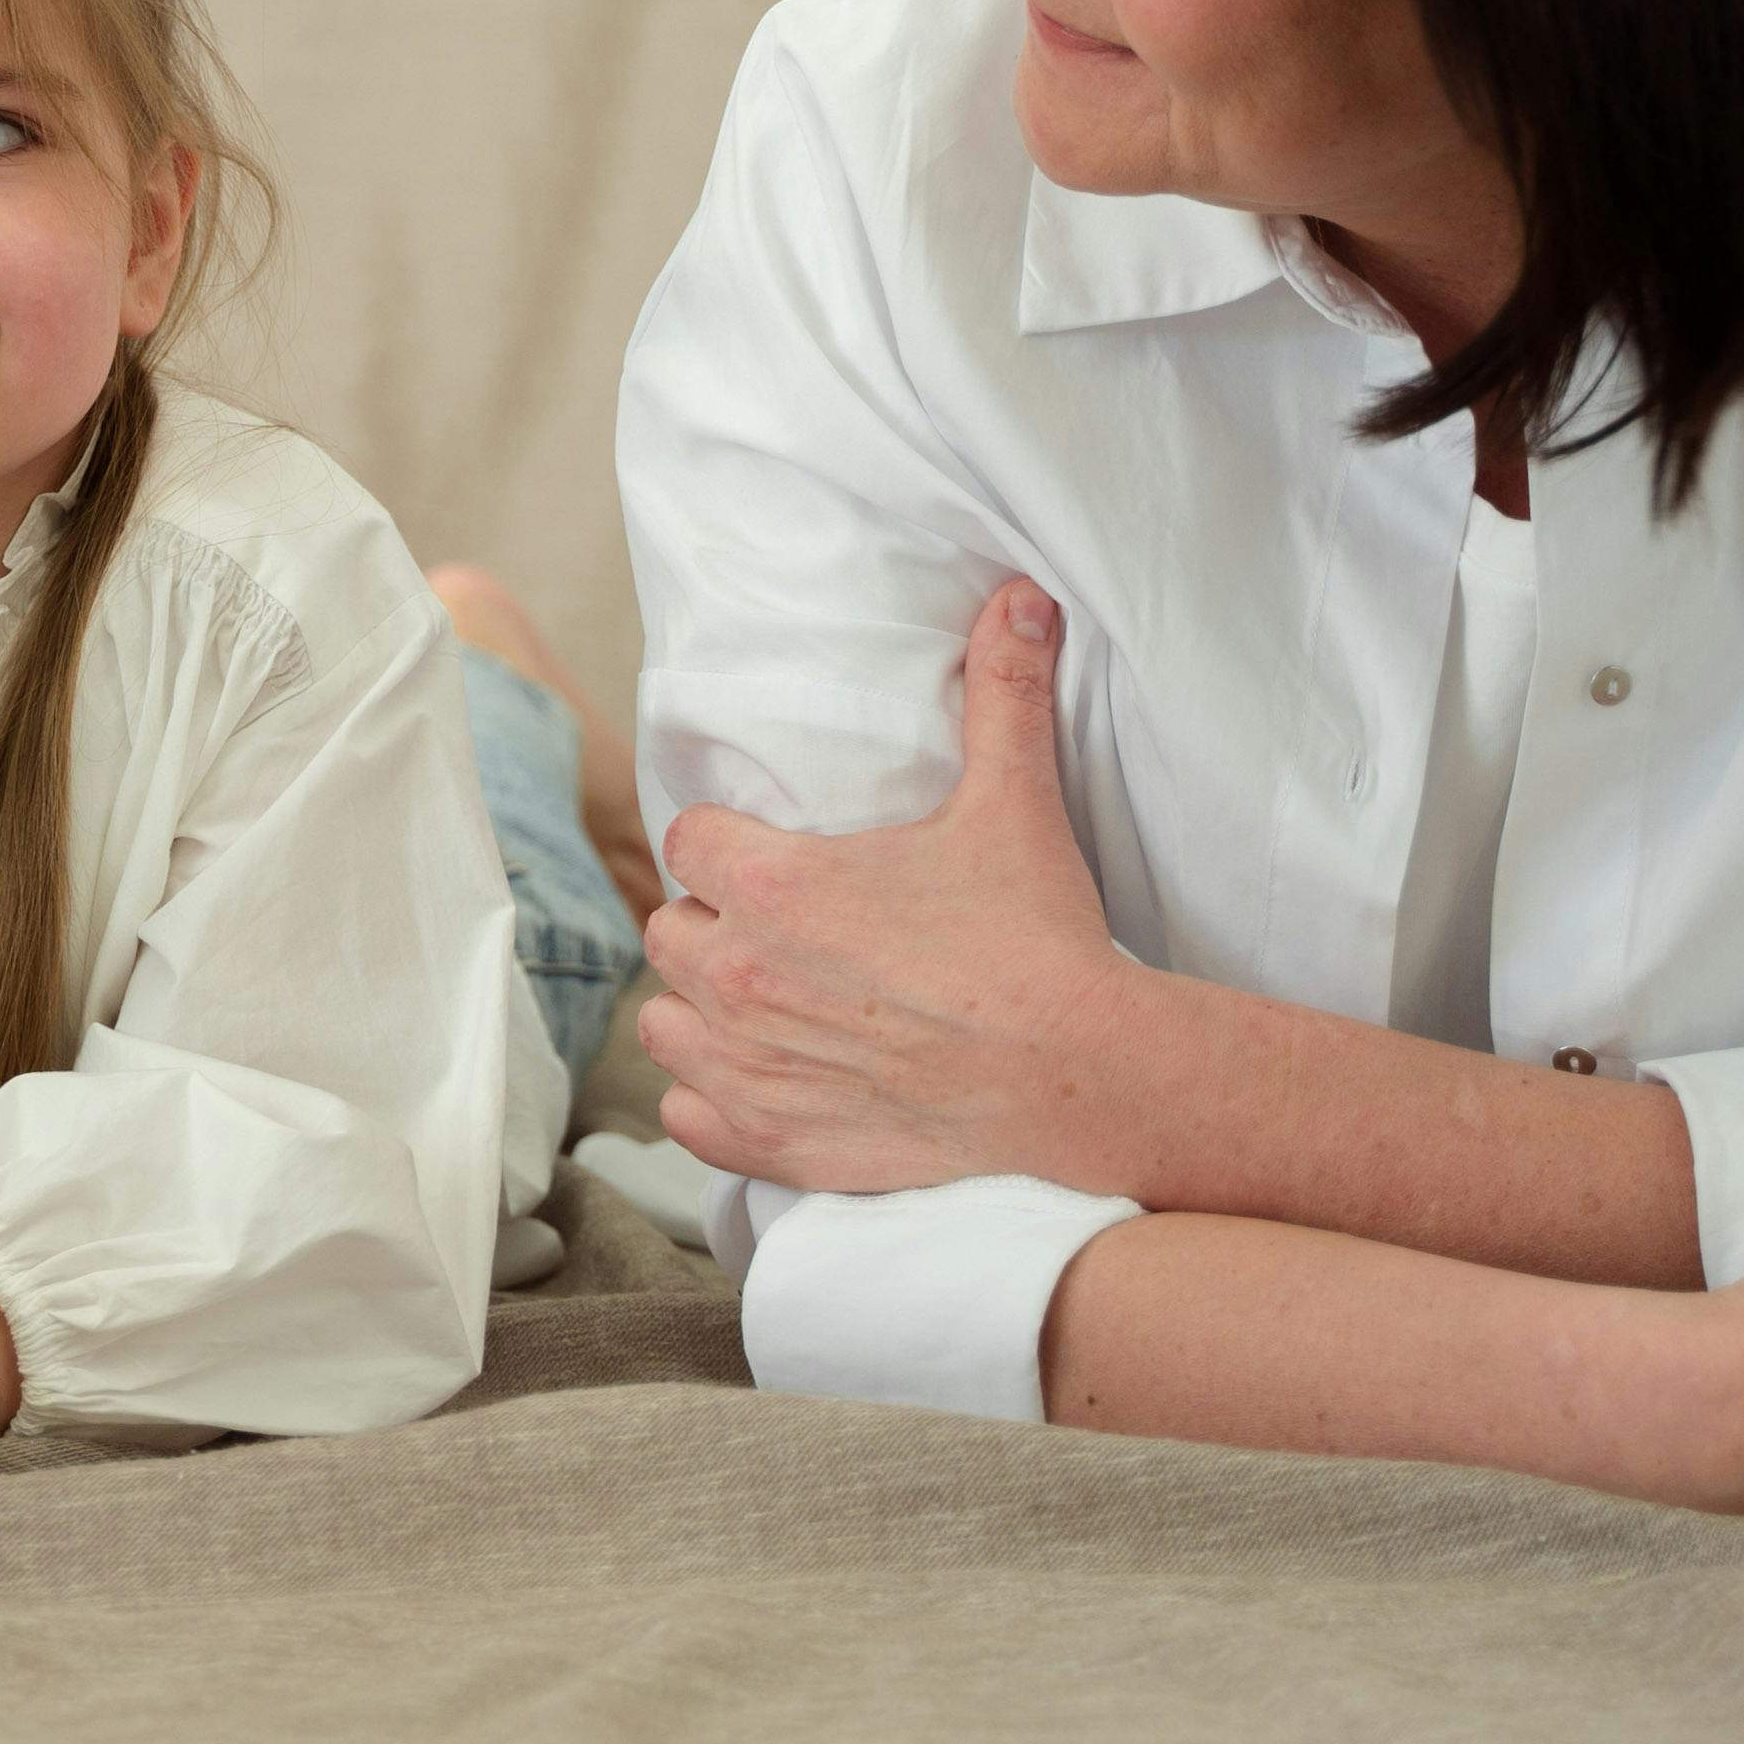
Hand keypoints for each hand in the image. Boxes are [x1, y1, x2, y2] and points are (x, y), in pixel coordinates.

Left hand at [636, 579, 1143, 1194]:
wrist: (1078, 1078)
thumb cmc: (1036, 942)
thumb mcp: (1013, 803)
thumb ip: (1003, 693)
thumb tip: (1019, 599)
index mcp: (771, 886)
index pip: (688, 839)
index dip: (725, 844)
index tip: (769, 856)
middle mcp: (738, 976)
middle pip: (671, 929)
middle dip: (713, 923)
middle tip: (781, 930)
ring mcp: (746, 1068)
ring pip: (665, 1023)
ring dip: (703, 1010)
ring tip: (765, 1004)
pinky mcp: (769, 1144)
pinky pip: (688, 1116)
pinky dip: (716, 1102)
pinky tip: (768, 1080)